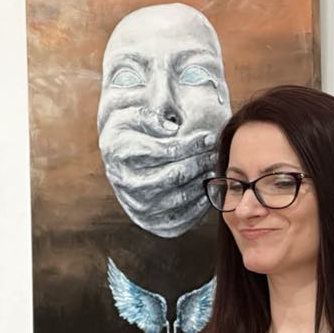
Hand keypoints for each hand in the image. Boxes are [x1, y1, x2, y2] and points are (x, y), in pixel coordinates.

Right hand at [97, 117, 217, 236]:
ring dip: (201, 184)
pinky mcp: (149, 220)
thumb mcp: (133, 111)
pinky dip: (197, 207)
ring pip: (179, 199)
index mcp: (120, 152)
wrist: (120, 156)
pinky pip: (179, 219)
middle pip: (175, 176)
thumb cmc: (133, 129)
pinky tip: (206, 190)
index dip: (191, 145)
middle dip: (199, 163)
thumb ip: (150, 116)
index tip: (207, 137)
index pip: (167, 151)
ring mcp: (136, 204)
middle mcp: (125, 181)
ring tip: (212, 169)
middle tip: (213, 154)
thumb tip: (171, 129)